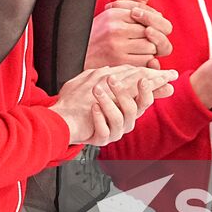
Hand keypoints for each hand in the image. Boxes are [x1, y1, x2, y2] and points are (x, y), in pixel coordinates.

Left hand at [51, 65, 176, 145]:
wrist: (64, 117)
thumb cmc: (85, 98)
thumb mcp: (103, 83)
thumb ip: (121, 78)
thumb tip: (141, 72)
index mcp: (128, 108)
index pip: (144, 100)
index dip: (147, 91)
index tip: (143, 80)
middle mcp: (124, 121)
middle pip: (132, 109)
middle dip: (123, 93)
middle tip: (111, 79)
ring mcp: (113, 131)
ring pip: (118, 119)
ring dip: (107, 102)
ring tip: (96, 89)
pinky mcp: (100, 139)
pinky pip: (104, 132)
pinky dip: (99, 118)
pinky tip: (93, 108)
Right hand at [85, 0, 172, 68]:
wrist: (76, 55)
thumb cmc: (97, 32)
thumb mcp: (112, 11)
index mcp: (114, 12)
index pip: (145, 12)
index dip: (150, 20)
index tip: (145, 25)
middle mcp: (116, 27)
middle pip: (151, 30)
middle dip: (150, 35)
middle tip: (143, 39)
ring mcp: (117, 46)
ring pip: (151, 46)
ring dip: (149, 50)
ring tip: (138, 49)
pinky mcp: (119, 62)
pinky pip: (146, 61)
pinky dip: (145, 61)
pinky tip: (135, 58)